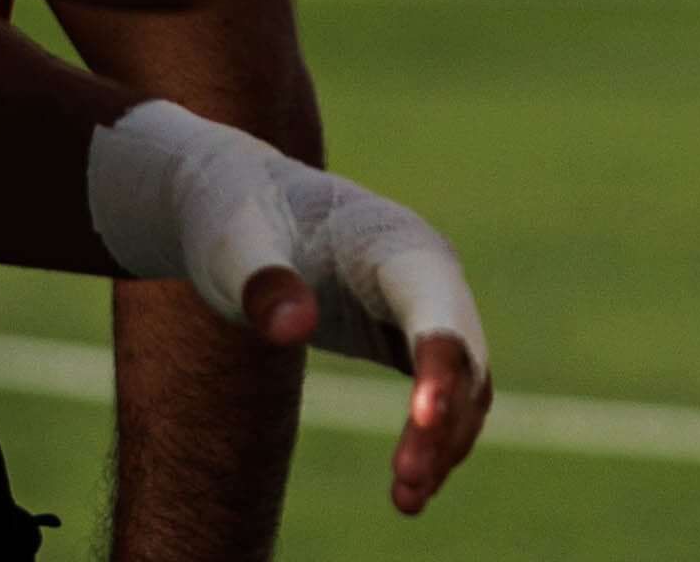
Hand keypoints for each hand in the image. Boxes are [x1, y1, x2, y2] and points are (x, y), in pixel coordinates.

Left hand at [91, 102, 495, 515]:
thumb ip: (262, 282)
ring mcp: (422, 300)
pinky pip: (444, 389)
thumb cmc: (235, 214)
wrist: (235, 198)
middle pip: (460, 349)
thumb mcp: (235, 243)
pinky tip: (410, 486)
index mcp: (390, 238)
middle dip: (444, 420)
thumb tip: (296, 329)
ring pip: (464, 377)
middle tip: (406, 489)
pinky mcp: (407, 330)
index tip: (425, 419)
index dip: (438, 360)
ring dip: (447, 439)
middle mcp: (424, 268)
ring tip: (407, 501)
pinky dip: (436, 436)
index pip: (431, 302)